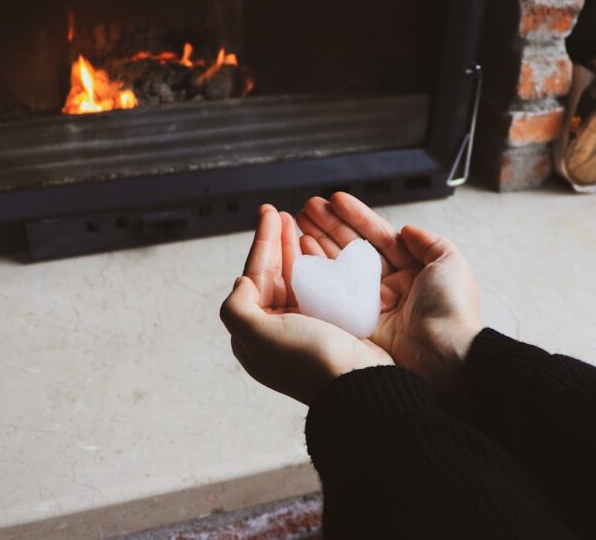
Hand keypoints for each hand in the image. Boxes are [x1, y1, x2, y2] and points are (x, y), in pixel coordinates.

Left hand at [221, 204, 393, 404]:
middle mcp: (278, 330)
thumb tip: (240, 282)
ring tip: (300, 223)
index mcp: (256, 334)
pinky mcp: (334, 325)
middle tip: (281, 212)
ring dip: (296, 249)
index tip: (269, 213)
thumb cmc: (308, 362)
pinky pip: (321, 286)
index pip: (254, 277)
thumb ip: (237, 308)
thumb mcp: (257, 335)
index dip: (262, 243)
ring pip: (297, 277)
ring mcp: (307, 327)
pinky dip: (319, 264)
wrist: (358, 384)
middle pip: (274, 275)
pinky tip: (321, 248)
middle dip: (277, 242)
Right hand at [296, 193, 482, 395]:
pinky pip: (331, 292)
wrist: (444, 354)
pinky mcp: (355, 322)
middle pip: (354, 248)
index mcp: (412, 271)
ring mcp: (370, 304)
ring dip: (318, 241)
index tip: (335, 199)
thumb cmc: (452, 309)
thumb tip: (407, 229)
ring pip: (339, 266)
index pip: (379, 236)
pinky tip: (301, 249)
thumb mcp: (451, 263)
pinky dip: (315, 271)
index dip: (357, 217)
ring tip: (298, 221)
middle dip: (330, 225)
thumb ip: (429, 242)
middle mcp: (389, 286)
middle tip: (309, 206)